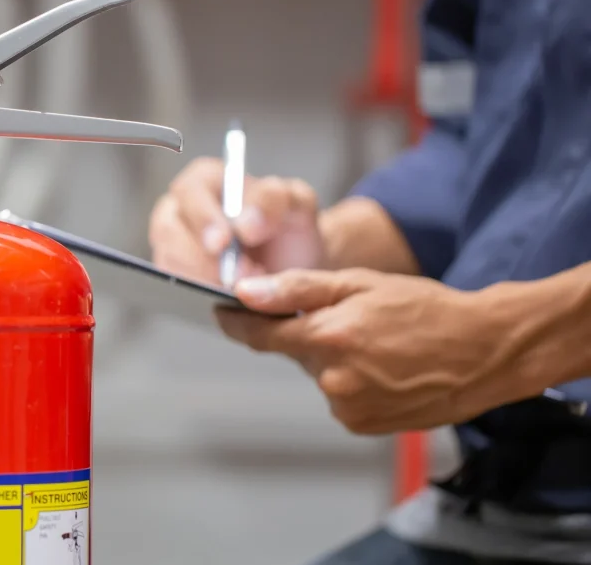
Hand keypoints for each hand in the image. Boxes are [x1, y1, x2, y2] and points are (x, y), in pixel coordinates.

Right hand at [148, 157, 325, 285]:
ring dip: (203, 278)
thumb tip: (245, 224)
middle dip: (204, 259)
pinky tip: (226, 297)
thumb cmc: (289, 230)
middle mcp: (182, 208)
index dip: (203, 217)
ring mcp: (173, 243)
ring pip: (169, 260)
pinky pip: (173, 285)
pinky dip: (199, 293)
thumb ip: (274, 200)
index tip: (222, 243)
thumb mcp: (296, 204)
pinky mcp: (174, 273)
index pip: (191, 190)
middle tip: (239, 278)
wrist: (294, 271)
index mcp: (207, 179)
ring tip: (243, 288)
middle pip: (170, 229)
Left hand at [215, 268, 513, 433]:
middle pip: (296, 353)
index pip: (260, 335)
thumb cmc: (427, 309)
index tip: (222, 314)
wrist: (485, 350)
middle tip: (353, 320)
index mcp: (328, 337)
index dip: (238, 323)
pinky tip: (383, 369)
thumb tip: (247, 294)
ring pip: (320, 375)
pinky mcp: (363, 425)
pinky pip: (340, 397)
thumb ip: (296, 290)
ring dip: (334, 360)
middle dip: (311, 335)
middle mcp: (332, 379)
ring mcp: (348, 407)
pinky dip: (352, 382)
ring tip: (379, 346)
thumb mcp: (359, 284)